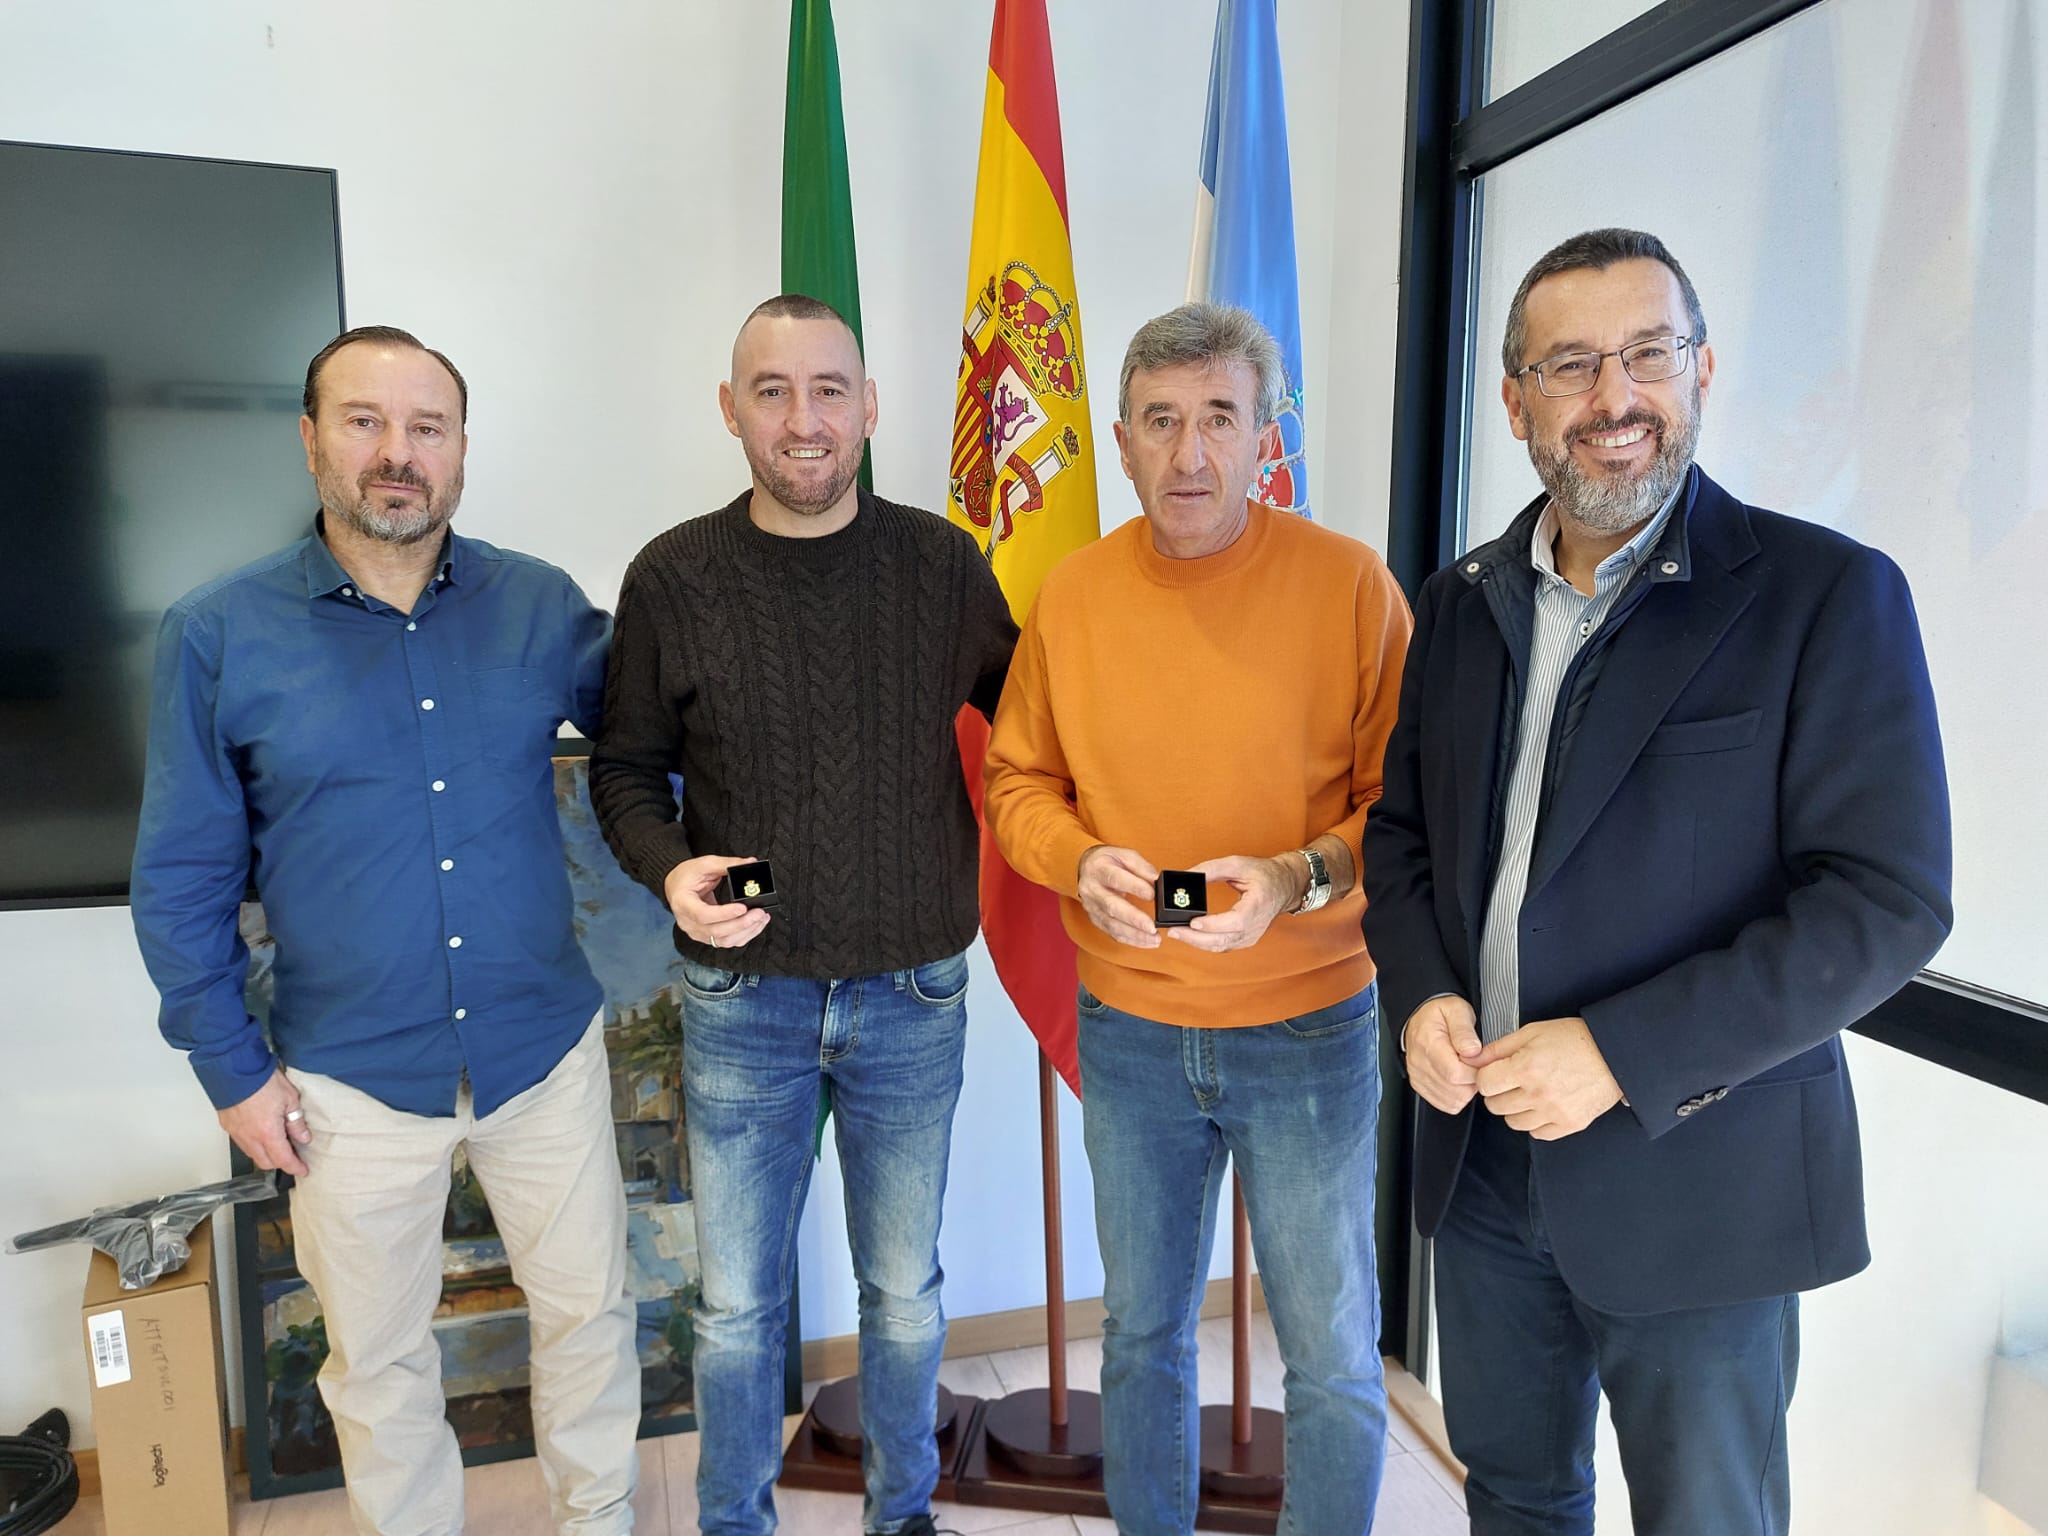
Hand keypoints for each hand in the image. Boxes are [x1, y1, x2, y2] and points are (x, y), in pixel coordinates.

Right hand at [218, 1068, 310, 1177]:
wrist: (234, 1069)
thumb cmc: (262, 1080)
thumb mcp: (290, 1098)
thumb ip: (296, 1122)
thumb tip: (303, 1137)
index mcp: (268, 1133)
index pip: (283, 1160)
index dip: (295, 1167)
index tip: (303, 1170)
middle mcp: (250, 1138)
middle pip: (266, 1162)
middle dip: (281, 1163)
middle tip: (293, 1155)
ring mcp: (236, 1133)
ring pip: (252, 1154)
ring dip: (266, 1154)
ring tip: (278, 1143)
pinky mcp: (228, 1126)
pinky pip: (242, 1143)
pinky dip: (254, 1145)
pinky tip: (262, 1134)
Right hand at [663, 854, 773, 949]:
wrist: (676, 886)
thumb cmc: (687, 875)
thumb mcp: (704, 864)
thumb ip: (727, 864)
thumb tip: (750, 863)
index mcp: (683, 903)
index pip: (703, 914)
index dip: (724, 914)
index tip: (742, 907)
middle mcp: (687, 922)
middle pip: (716, 931)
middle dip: (741, 924)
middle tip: (759, 913)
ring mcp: (697, 932)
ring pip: (723, 940)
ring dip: (746, 931)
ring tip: (761, 918)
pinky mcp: (706, 936)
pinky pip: (727, 941)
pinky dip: (744, 935)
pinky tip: (755, 924)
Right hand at [1076, 845, 1160, 948]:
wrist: (1085, 869)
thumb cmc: (1107, 861)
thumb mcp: (1123, 855)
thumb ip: (1141, 866)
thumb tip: (1157, 880)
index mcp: (1098, 869)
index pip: (1115, 878)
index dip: (1134, 887)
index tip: (1152, 895)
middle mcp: (1091, 890)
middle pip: (1112, 906)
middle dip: (1134, 919)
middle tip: (1152, 927)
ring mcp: (1092, 907)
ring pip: (1112, 924)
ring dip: (1134, 934)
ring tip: (1154, 939)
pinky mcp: (1095, 919)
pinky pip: (1112, 932)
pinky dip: (1130, 939)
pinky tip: (1145, 942)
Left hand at [1165, 854, 1302, 953]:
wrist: (1284, 886)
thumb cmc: (1264, 874)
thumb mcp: (1239, 864)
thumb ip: (1212, 868)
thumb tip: (1187, 875)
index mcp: (1258, 905)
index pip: (1236, 922)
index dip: (1214, 924)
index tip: (1193, 921)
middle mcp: (1256, 925)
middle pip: (1224, 940)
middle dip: (1196, 938)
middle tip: (1173, 930)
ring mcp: (1252, 936)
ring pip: (1221, 946)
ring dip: (1197, 942)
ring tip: (1176, 933)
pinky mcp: (1245, 940)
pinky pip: (1223, 946)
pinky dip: (1205, 943)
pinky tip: (1190, 935)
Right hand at [1401, 995, 1483, 1114]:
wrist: (1420, 1016)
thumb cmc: (1440, 1013)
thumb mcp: (1457, 1010)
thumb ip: (1464, 1030)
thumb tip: (1473, 1051)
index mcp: (1427, 1043)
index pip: (1455, 1074)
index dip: (1475, 1071)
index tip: (1480, 1060)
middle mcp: (1419, 1063)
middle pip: (1455, 1091)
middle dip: (1473, 1082)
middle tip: (1475, 1064)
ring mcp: (1418, 1077)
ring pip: (1452, 1101)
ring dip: (1466, 1090)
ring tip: (1466, 1070)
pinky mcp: (1420, 1086)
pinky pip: (1445, 1104)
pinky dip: (1457, 1097)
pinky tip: (1459, 1081)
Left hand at [1473, 1016, 1623, 1139]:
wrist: (1613, 1054)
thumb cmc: (1574, 1039)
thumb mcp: (1532, 1032)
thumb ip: (1499, 1048)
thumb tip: (1473, 1060)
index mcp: (1526, 1068)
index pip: (1485, 1084)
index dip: (1487, 1076)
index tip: (1495, 1072)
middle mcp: (1538, 1094)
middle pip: (1495, 1106)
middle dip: (1499, 1092)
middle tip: (1512, 1081)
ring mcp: (1554, 1112)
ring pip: (1513, 1123)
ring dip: (1515, 1109)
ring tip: (1529, 1092)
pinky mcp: (1569, 1124)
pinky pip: (1537, 1134)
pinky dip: (1536, 1122)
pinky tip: (1543, 1105)